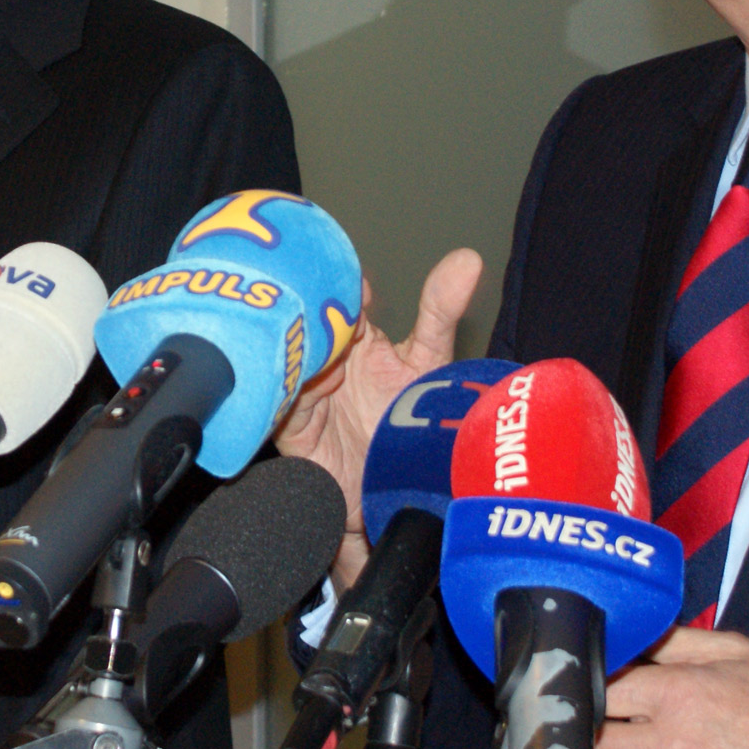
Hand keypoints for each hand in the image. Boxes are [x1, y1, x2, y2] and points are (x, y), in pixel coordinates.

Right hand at [274, 248, 479, 585]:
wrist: (396, 489)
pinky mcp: (290, 422)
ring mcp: (304, 386)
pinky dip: (291, 386)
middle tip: (327, 307)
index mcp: (353, 334)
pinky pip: (279, 396)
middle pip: (306, 320)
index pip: (339, 293)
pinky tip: (307, 379)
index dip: (342, 283)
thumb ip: (440, 313)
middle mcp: (325, 355)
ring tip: (319, 345)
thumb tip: (469, 258)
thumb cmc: (410, 424)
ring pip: (289, 353)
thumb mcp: (428, 362)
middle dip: (313, 311)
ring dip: (300, 348)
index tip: (358, 287)